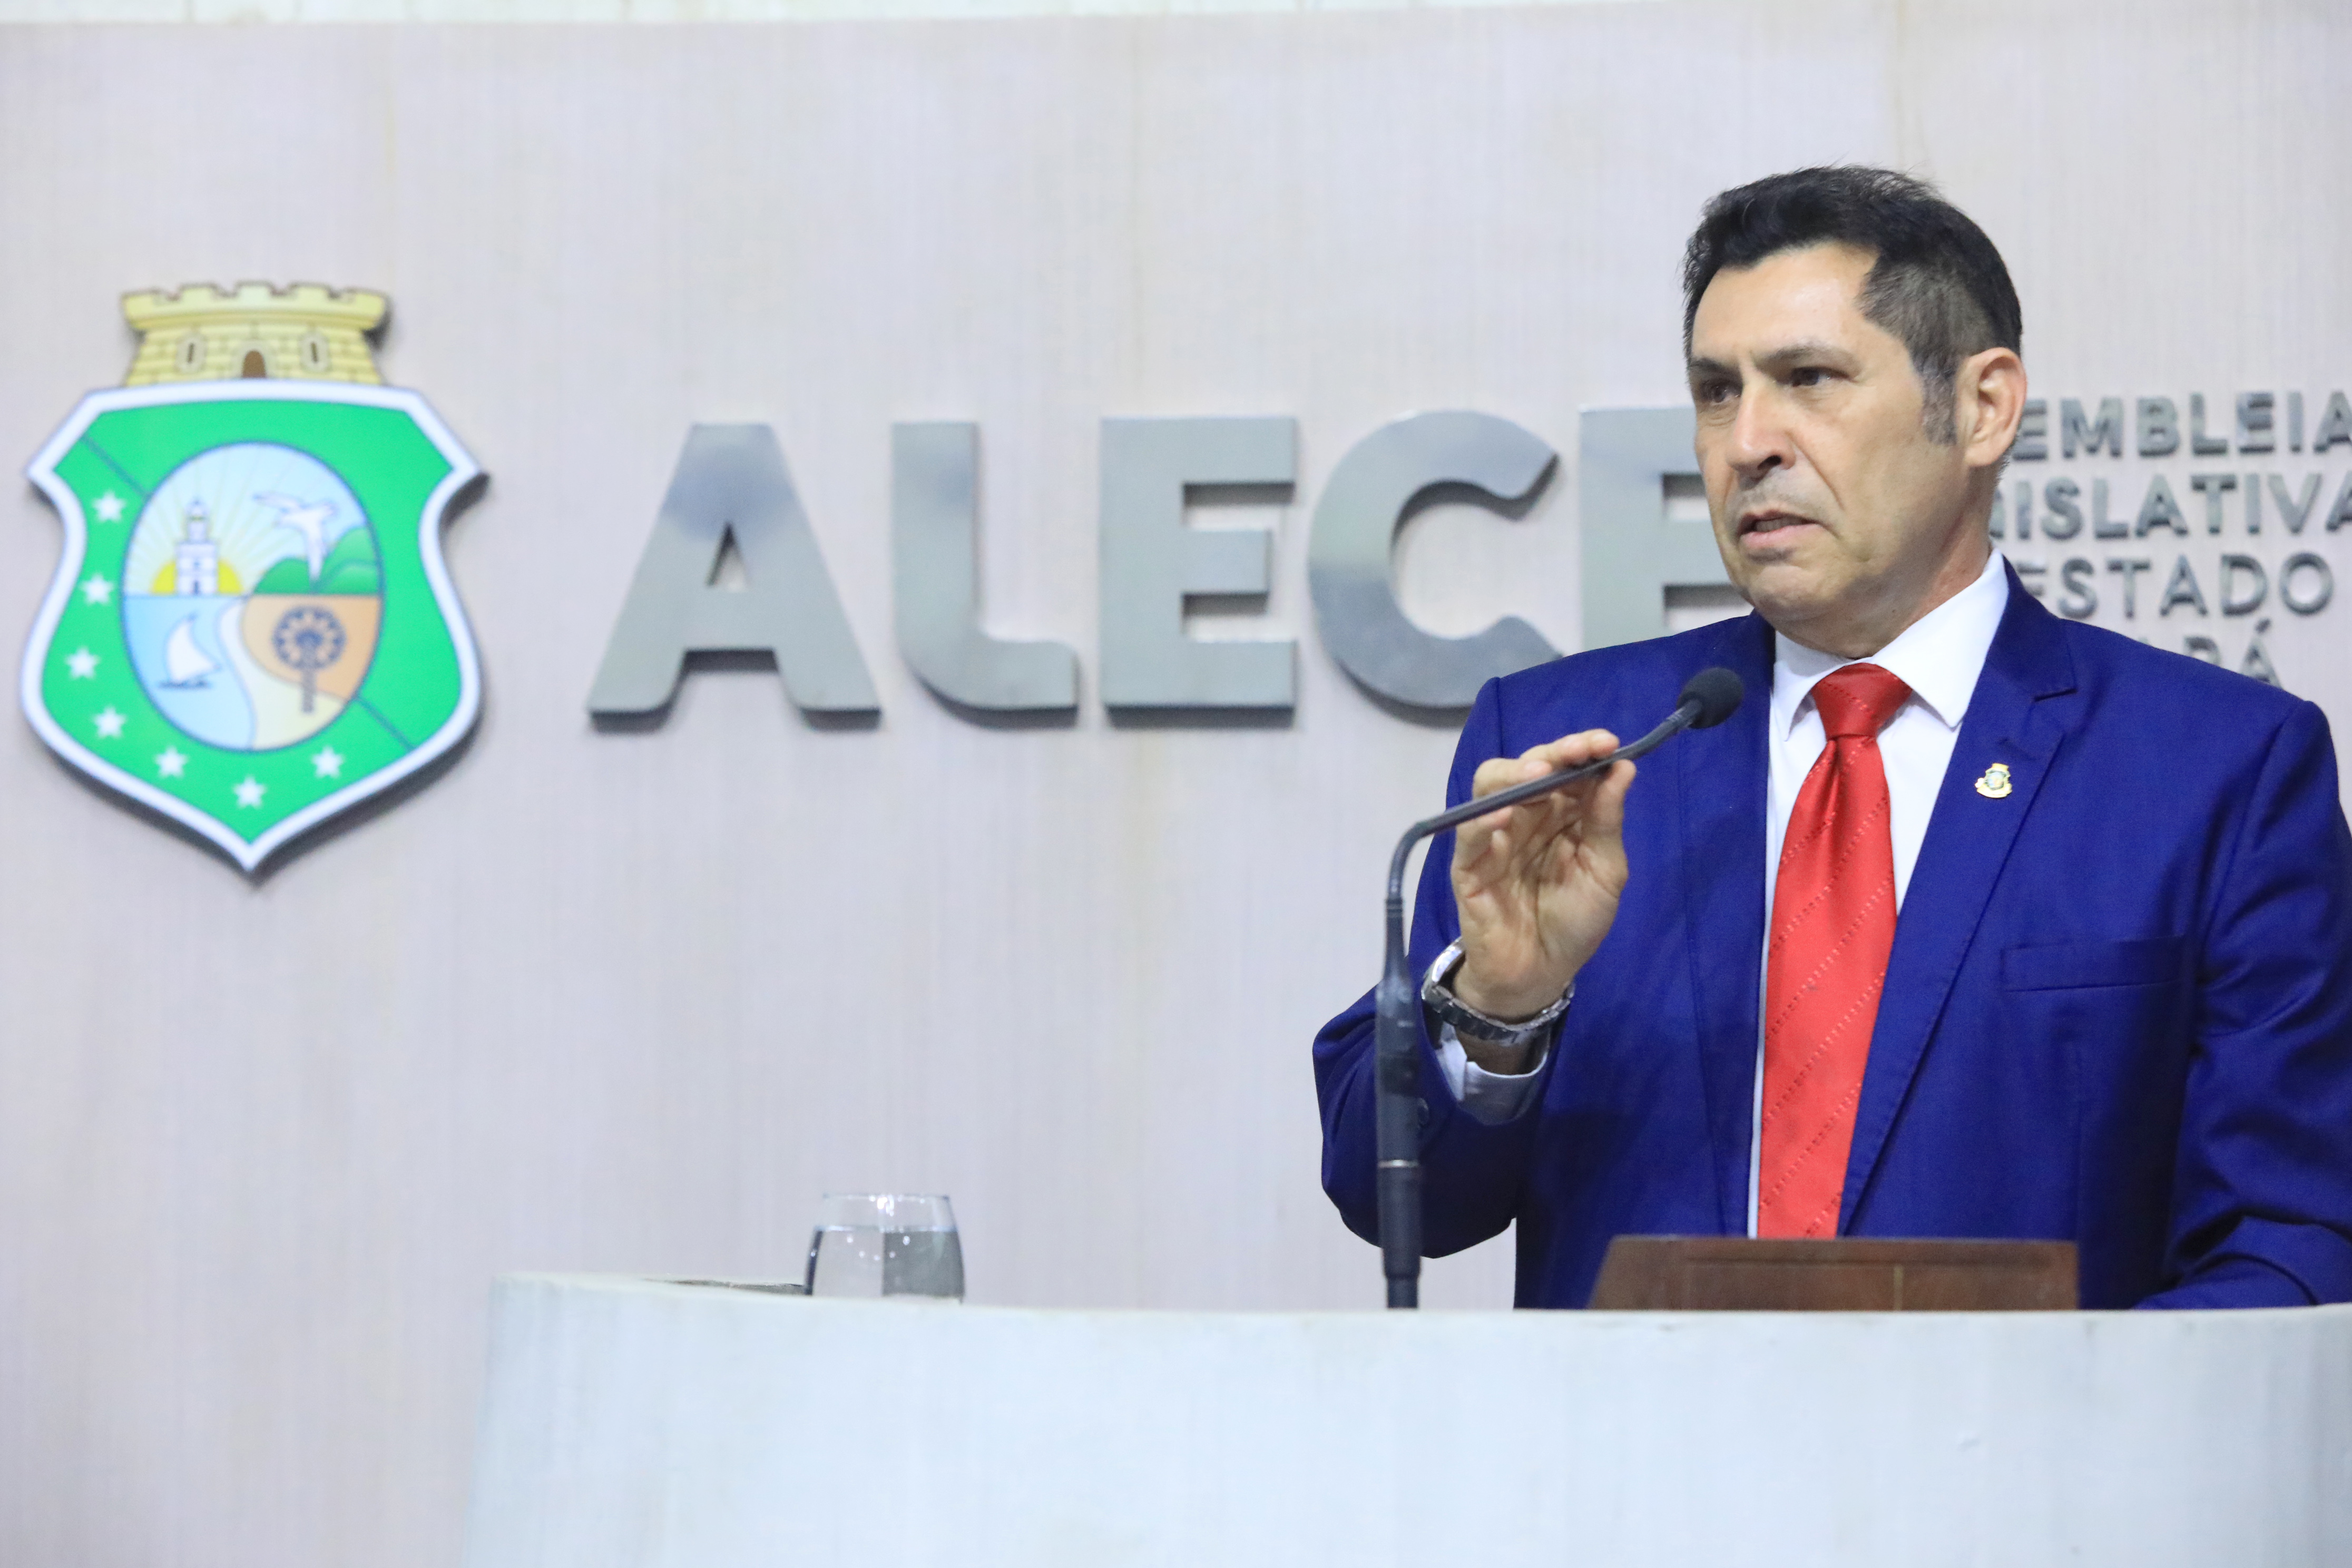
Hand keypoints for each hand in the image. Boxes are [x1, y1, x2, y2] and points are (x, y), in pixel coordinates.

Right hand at [1449, 729, 1635, 1021]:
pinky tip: (1503, 816)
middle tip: (1575, 753)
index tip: (1606, 742)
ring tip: (1536, 773)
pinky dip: (1482, 821)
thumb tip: (1622, 768)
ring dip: (1513, 775)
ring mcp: (1495, 838)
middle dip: (1552, 753)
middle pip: (1527, 766)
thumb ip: (1607, 821)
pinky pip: (1469, 836)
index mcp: (1561, 814)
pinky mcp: (1469, 867)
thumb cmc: (1574, 923)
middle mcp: (1527, 817)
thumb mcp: (1604, 872)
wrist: (1540, 975)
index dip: (1582, 750)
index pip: (1565, 768)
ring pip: (1490, 787)